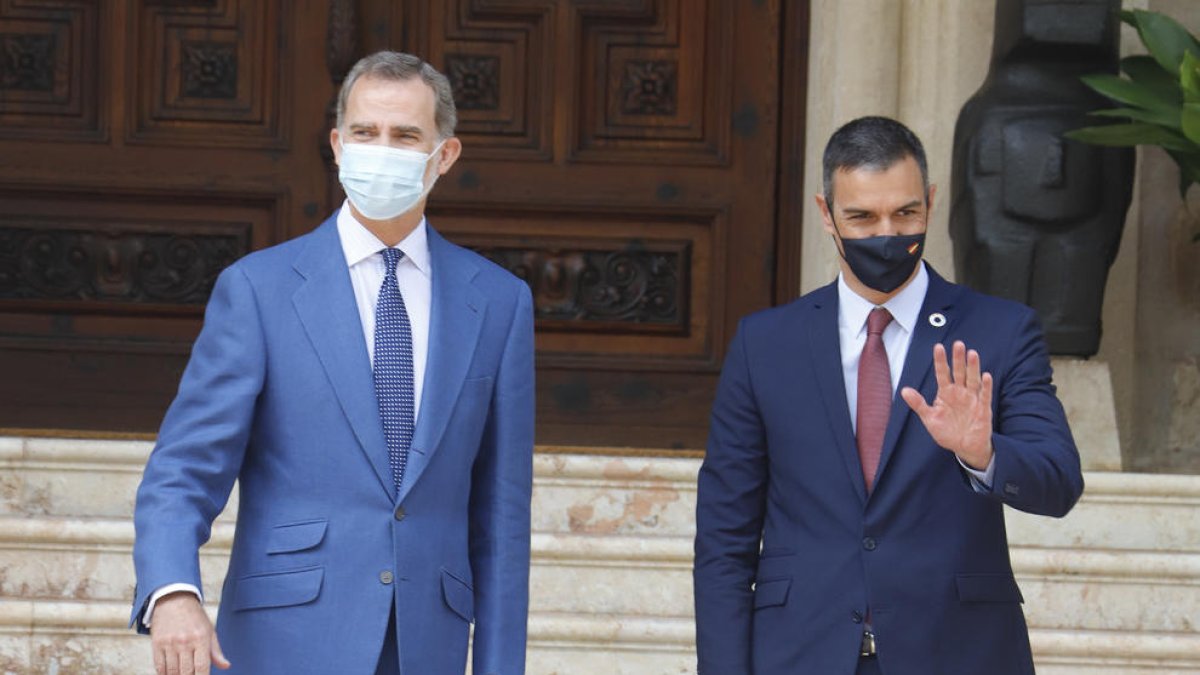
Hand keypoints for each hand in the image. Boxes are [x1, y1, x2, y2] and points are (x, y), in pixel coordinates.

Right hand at [149, 591, 229, 673]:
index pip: (202, 667)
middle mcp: (185, 641)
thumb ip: (216, 651)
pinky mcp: (157, 643)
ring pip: (172, 671)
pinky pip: (159, 666)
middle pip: (186, 672)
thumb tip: (226, 666)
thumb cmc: (194, 616)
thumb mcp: (209, 630)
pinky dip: (164, 674)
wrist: (174, 599)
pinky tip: (169, 674)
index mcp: (201, 638)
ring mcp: (170, 643)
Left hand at [900, 340, 993, 469]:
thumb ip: (919, 404)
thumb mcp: (930, 419)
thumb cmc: (947, 432)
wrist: (964, 447)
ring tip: (972, 353)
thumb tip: (904, 390)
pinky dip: (985, 386)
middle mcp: (960, 392)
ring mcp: (972, 399)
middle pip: (959, 372)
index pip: (942, 373)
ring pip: (973, 380)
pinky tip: (985, 375)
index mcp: (946, 393)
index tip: (938, 347)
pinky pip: (985, 396)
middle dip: (958, 359)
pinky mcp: (983, 409)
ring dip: (973, 367)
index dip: (940, 361)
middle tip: (958, 344)